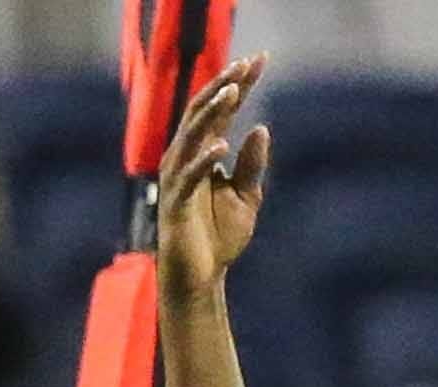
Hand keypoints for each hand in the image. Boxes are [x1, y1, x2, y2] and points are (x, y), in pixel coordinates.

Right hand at [156, 55, 272, 304]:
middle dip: (224, 87)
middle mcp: (185, 157)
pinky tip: (222, 147)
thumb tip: (261, 128)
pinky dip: (204, 161)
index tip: (259, 61)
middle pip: (203, 113)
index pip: (222, 111)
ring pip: (192, 137)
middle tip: (246, 65)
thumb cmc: (220, 235)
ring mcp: (178, 178)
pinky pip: (189, 177)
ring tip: (234, 92)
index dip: (238, 85)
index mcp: (203, 153)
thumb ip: (252, 165)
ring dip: (213, 113)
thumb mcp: (246, 197)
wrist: (202, 275)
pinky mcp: (176, 202)